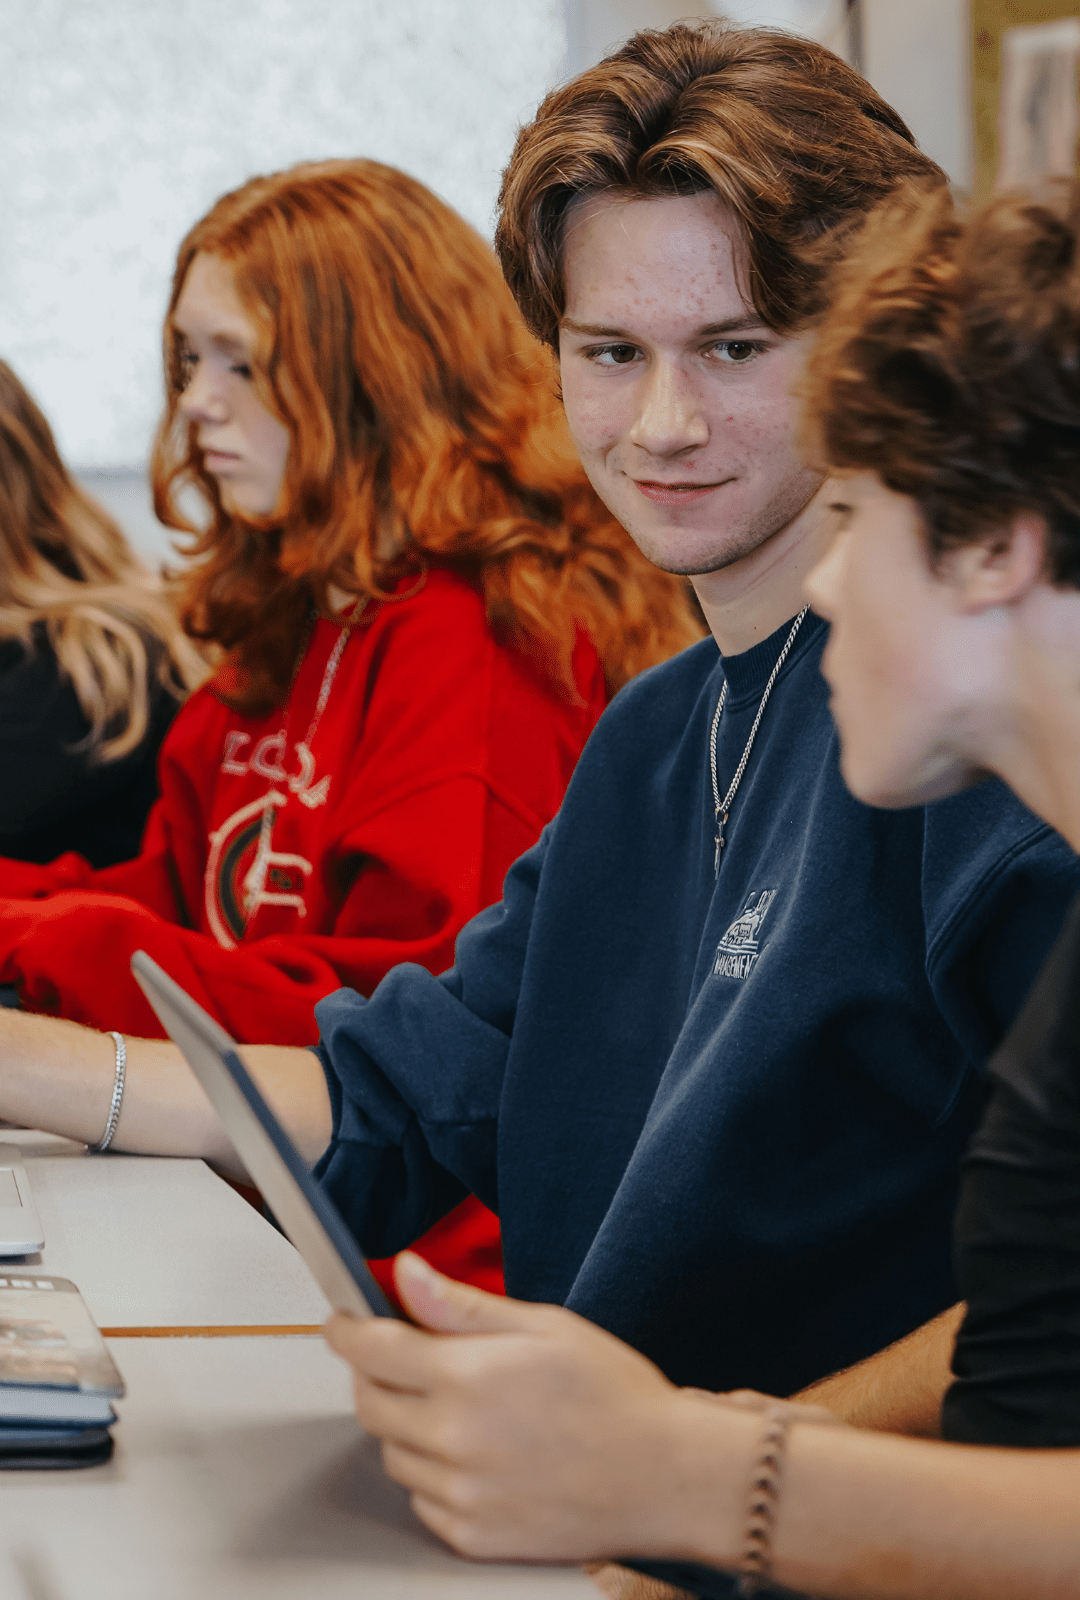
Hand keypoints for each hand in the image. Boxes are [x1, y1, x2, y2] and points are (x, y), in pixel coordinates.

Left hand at [323, 1252, 714, 1563]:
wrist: (668, 1475)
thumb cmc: (615, 1395)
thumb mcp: (543, 1325)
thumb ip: (462, 1304)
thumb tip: (408, 1273)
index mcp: (468, 1376)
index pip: (371, 1348)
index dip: (345, 1329)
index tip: (340, 1320)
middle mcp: (454, 1438)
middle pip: (369, 1401)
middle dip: (372, 1372)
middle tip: (403, 1357)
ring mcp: (461, 1493)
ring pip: (392, 1452)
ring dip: (404, 1423)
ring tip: (458, 1407)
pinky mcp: (473, 1535)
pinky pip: (421, 1499)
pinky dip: (431, 1472)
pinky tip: (475, 1452)